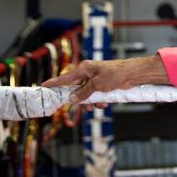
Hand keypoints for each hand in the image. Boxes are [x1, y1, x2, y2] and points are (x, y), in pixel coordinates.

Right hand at [41, 55, 169, 104]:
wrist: (133, 74)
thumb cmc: (116, 74)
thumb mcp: (97, 84)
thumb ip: (83, 92)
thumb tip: (72, 99)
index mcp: (84, 69)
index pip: (65, 78)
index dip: (54, 83)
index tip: (43, 87)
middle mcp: (88, 74)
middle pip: (76, 90)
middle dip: (81, 100)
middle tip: (85, 106)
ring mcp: (95, 80)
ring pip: (86, 96)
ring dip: (92, 102)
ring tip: (99, 104)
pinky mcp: (103, 86)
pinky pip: (96, 97)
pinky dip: (99, 101)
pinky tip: (106, 102)